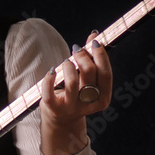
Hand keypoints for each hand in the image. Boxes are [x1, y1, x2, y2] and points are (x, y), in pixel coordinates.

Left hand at [38, 31, 112, 154]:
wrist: (61, 119)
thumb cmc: (77, 93)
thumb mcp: (88, 79)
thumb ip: (92, 59)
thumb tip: (95, 35)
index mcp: (102, 98)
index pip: (105, 74)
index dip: (100, 55)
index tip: (94, 42)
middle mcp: (88, 104)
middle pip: (89, 73)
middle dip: (82, 56)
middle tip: (76, 49)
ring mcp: (71, 107)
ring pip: (72, 82)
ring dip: (68, 65)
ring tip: (66, 62)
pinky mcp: (54, 108)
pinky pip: (49, 92)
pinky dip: (49, 78)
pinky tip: (51, 71)